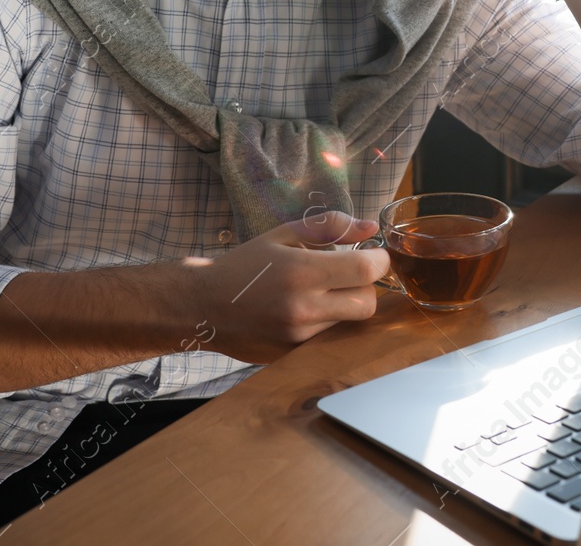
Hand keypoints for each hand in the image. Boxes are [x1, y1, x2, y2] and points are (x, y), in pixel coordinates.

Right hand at [189, 211, 389, 362]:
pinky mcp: (294, 355)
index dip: (380, 259)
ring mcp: (299, 337)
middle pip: (368, 302)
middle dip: (367, 285)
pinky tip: (306, 311)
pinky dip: (328, 324)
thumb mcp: (283, 234)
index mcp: (302, 272)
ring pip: (350, 322)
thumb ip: (330, 226)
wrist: (201, 306)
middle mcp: (303, 308)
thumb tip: (370, 227)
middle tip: (349, 274)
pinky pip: (330, 339)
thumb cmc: (244, 265)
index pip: (367, 270)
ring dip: (346, 305)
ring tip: (320, 292)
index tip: (373, 253)